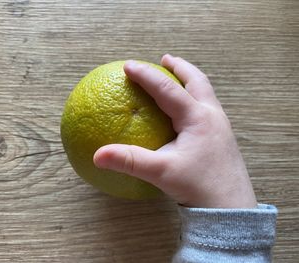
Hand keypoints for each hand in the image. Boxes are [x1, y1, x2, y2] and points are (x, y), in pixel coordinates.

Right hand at [93, 54, 256, 207]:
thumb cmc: (198, 187)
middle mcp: (212, 116)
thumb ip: (129, 161)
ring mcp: (220, 126)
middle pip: (197, 81)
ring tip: (177, 75)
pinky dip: (194, 98)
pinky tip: (186, 109)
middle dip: (180, 67)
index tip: (127, 65)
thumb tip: (98, 155)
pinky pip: (207, 108)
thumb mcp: (161, 173)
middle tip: (164, 58)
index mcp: (197, 118)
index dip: (146, 75)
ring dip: (190, 80)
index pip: (167, 88)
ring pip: (206, 92)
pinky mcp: (222, 138)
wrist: (231, 208)